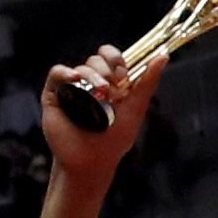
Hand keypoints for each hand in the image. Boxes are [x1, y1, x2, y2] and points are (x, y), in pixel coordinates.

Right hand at [39, 48, 153, 176]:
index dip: (115, 58)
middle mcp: (89, 83)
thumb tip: (163, 56)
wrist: (92, 161)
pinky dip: (65, 72)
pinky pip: (57, 73)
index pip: (109, 57)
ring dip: (92, 76)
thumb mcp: (136, 108)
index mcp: (109, 83)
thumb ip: (148, 82)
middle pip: (95, 60)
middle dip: (106, 70)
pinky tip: (74, 79)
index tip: (123, 73)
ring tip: (100, 94)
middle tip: (113, 88)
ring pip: (80, 68)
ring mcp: (71, 89)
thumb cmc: (115, 139)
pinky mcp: (54, 96)